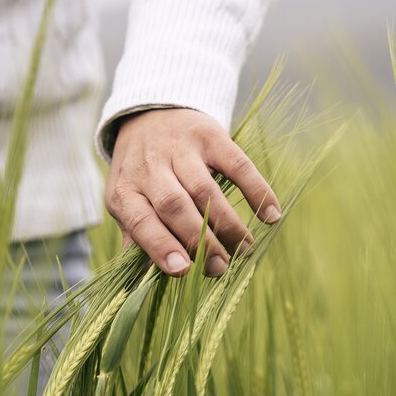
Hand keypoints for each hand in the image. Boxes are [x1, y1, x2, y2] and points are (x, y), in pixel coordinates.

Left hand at [104, 108, 281, 277]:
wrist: (149, 114)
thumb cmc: (140, 172)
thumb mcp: (126, 201)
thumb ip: (136, 238)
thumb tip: (146, 281)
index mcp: (125, 191)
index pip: (141, 222)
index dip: (161, 247)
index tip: (183, 270)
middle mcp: (148, 168)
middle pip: (174, 207)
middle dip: (200, 241)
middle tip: (221, 268)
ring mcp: (179, 149)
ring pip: (205, 190)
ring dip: (228, 223)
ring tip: (245, 249)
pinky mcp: (209, 136)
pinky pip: (236, 164)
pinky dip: (256, 190)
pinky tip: (270, 214)